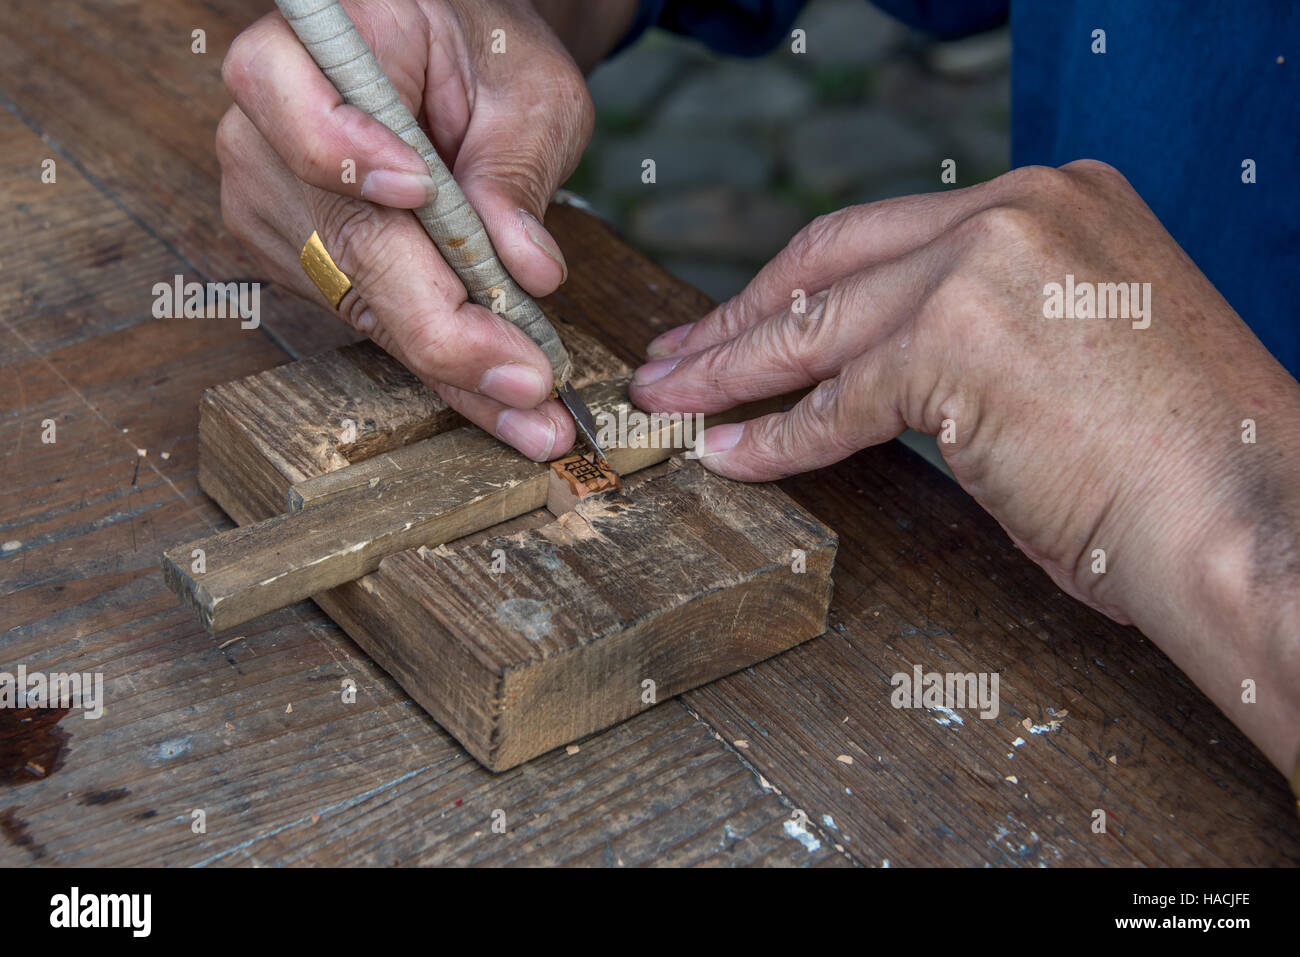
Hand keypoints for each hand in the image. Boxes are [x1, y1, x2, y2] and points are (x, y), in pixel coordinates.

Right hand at [217, 0, 594, 459]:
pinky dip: (442, 358)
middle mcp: (269, 126)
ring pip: (360, 300)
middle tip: (529, 383)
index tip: (422, 193)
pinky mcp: (296, 255)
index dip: (350, 160)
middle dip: (446, 328)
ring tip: (536, 412)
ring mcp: (274, 197)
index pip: (304, 111)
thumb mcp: (528, 93)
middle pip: (344, 240)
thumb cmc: (488, 55)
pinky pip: (370, 318)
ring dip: (454, 366)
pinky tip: (499, 389)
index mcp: (320, 45)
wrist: (458, 65)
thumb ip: (517, 172)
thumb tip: (527, 271)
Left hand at [630, 161, 1299, 771]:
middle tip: (677, 360)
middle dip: (738, 320)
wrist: (1245, 516)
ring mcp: (983, 268)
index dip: (796, 285)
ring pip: (816, 327)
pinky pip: (835, 402)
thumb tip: (874, 367)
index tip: (740, 321)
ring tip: (673, 405)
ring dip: (730, 372)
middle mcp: (1015, 209)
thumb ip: (979, 329)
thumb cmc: (1172, 459)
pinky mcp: (954, 344)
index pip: (881, 237)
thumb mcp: (1074, 348)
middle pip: (828, 263)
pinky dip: (776, 437)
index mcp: (1049, 198)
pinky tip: (731, 455)